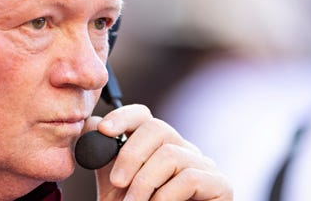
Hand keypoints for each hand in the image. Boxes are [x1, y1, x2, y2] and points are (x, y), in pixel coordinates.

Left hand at [83, 104, 231, 200]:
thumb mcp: (115, 185)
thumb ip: (105, 155)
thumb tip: (90, 124)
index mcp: (157, 146)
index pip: (143, 116)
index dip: (123, 117)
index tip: (104, 131)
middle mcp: (183, 150)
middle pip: (158, 128)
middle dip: (131, 154)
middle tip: (117, 182)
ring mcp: (203, 166)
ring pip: (171, 154)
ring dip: (145, 182)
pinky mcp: (220, 185)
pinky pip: (189, 178)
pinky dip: (165, 196)